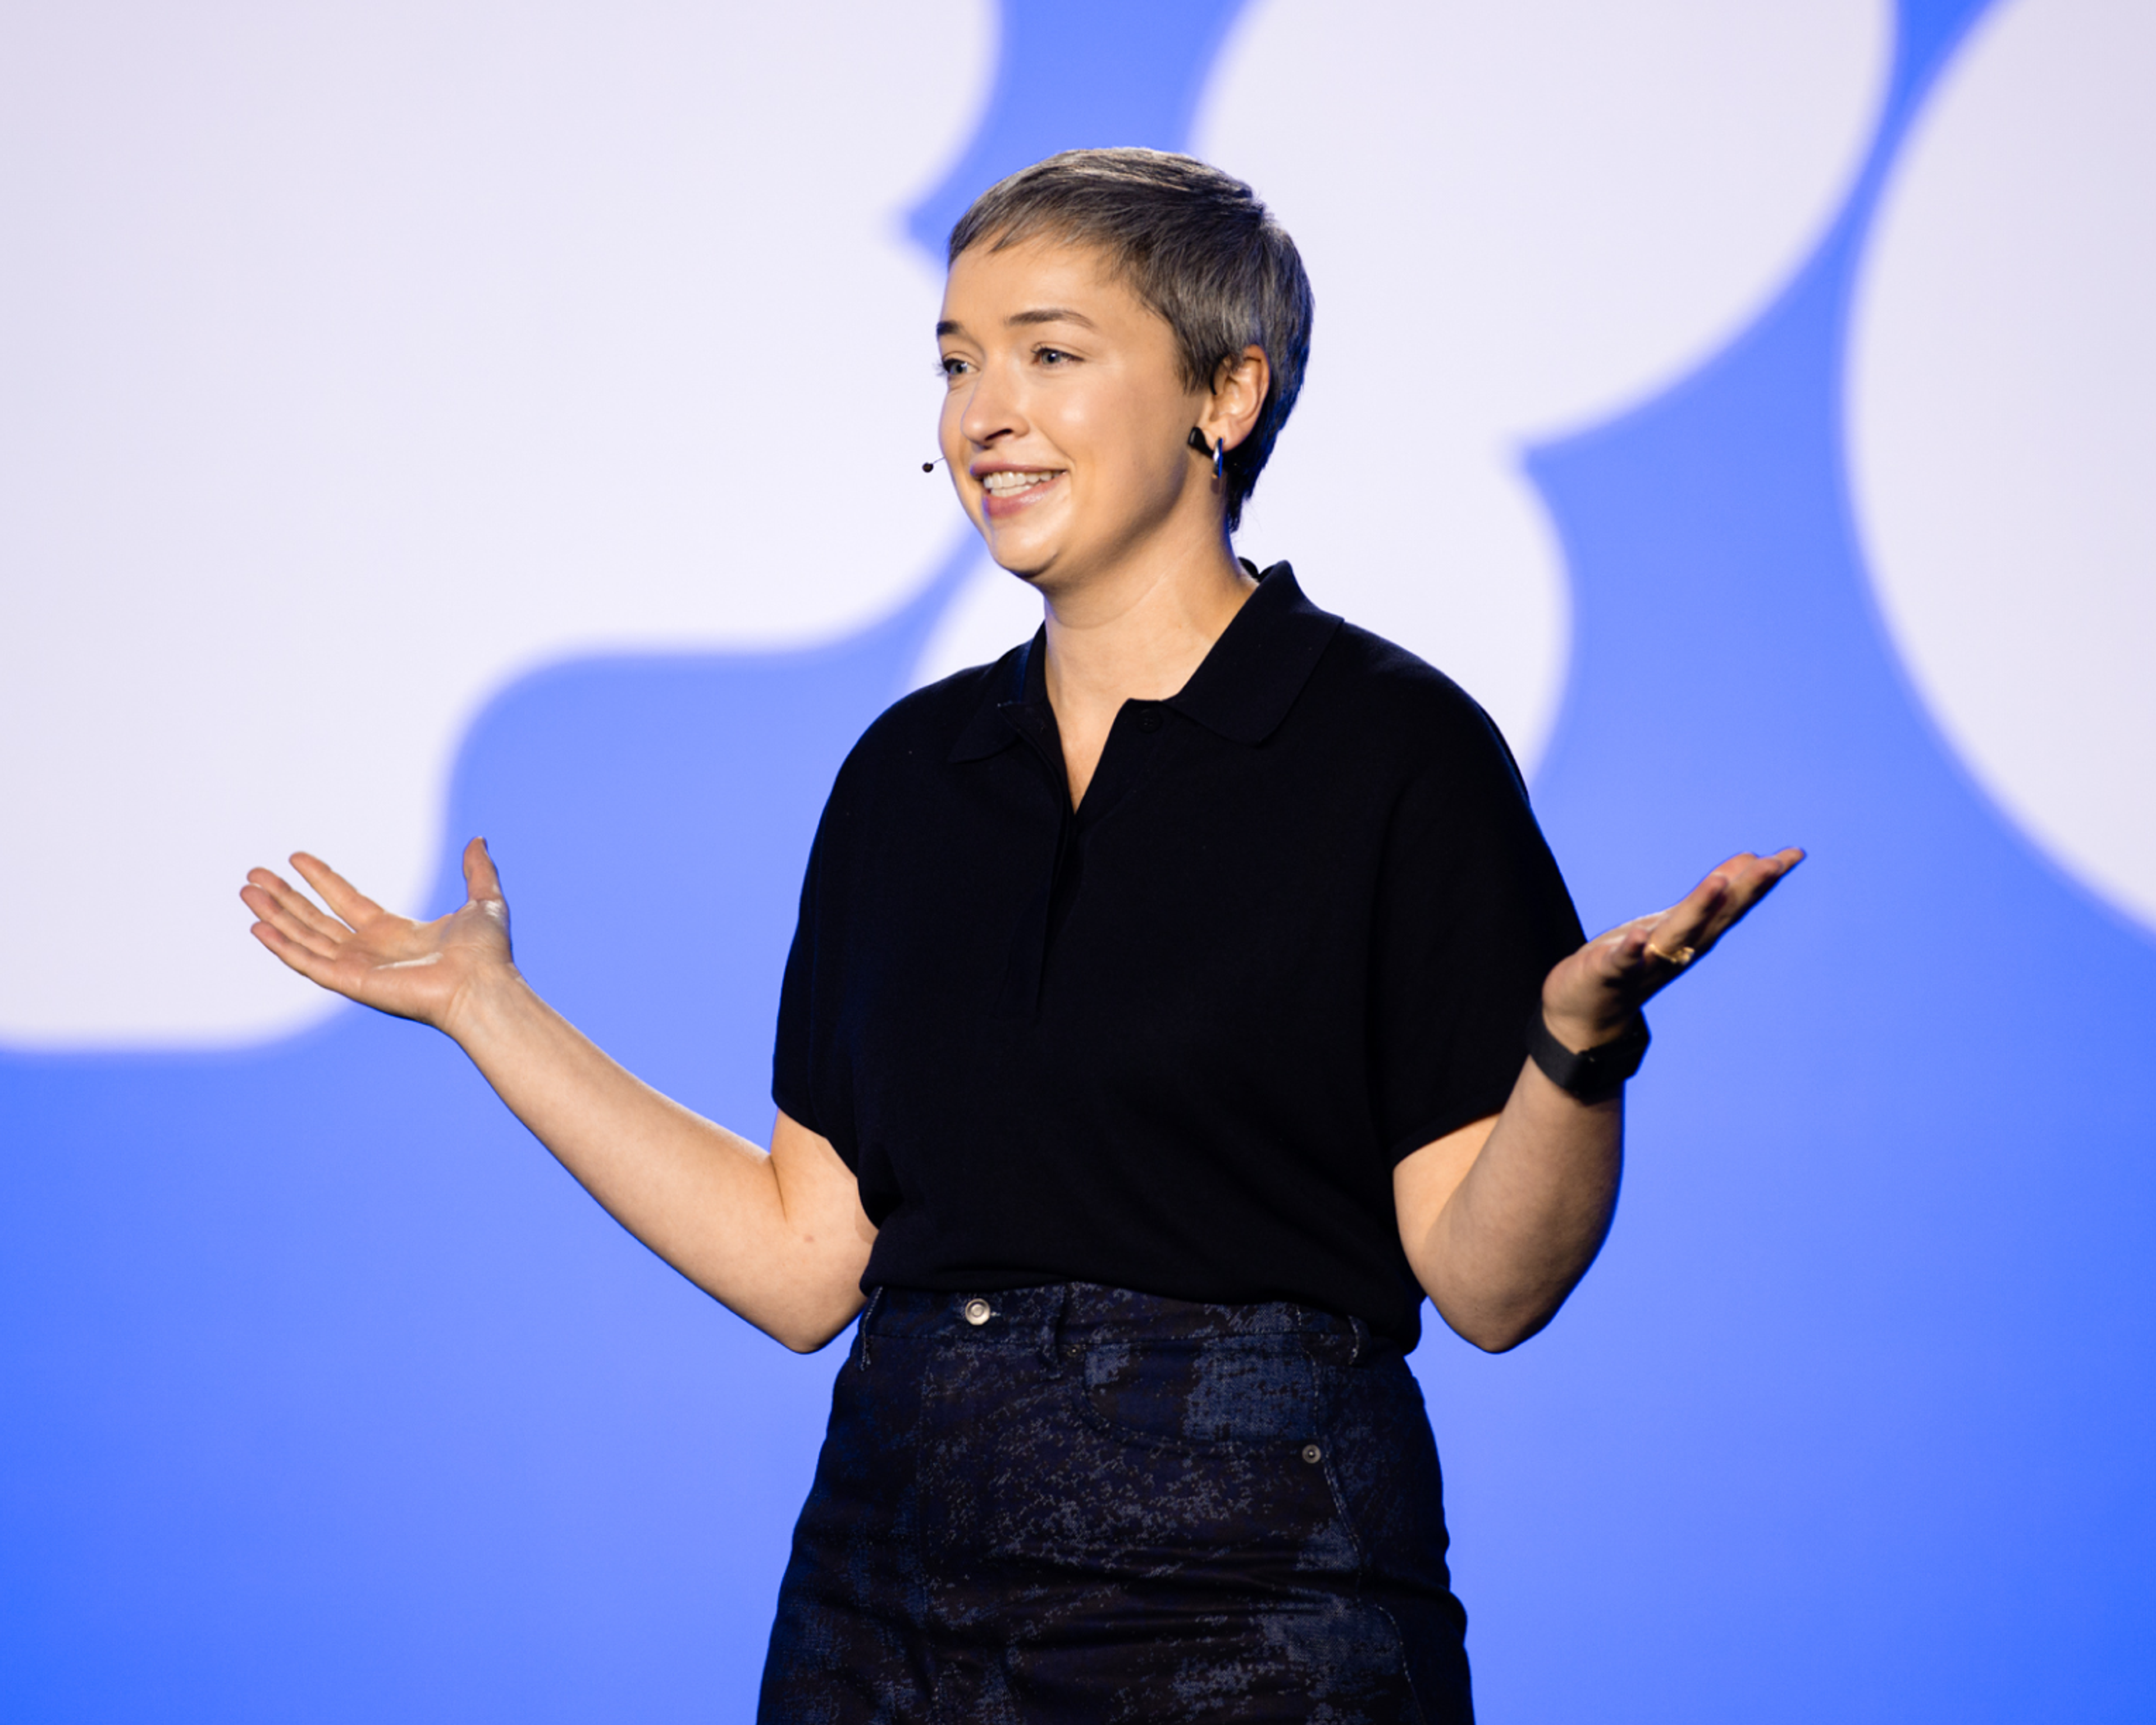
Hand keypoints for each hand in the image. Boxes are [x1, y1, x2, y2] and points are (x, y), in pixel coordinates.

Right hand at [241, 837, 513, 1032]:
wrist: (483, 984)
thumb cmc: (487, 953)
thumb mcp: (484, 900)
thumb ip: (477, 870)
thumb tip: (478, 840)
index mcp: (395, 932)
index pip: (346, 901)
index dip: (321, 880)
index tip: (295, 859)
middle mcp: (370, 950)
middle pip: (315, 919)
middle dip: (284, 897)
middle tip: (254, 874)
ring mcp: (357, 968)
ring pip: (303, 937)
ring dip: (274, 915)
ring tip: (246, 891)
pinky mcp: (350, 983)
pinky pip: (306, 963)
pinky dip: (281, 946)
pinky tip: (257, 926)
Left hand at [1540, 848, 1803, 1047]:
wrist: (1588, 1013)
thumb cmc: (1634, 961)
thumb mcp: (1674, 922)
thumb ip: (1710, 896)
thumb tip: (1748, 860)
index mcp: (1694, 934)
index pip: (1734, 903)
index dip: (1763, 879)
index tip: (1795, 854)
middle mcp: (1679, 949)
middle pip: (1717, 916)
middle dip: (1745, 890)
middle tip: (1775, 863)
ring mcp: (1647, 962)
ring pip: (1678, 935)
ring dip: (1699, 910)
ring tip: (1718, 883)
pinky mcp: (1610, 972)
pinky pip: (1623, 962)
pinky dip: (1631, 951)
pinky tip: (1637, 937)